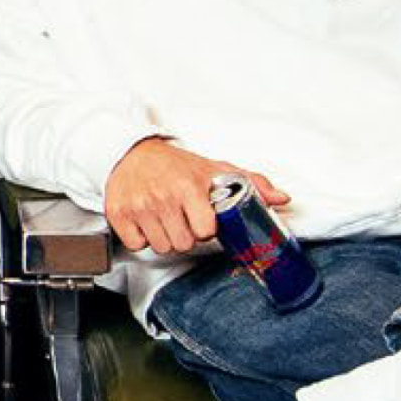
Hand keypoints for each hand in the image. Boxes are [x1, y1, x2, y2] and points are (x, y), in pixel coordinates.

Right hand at [102, 137, 290, 257]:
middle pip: (182, 243)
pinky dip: (142, 237)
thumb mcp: (215, 169)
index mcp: (189, 185)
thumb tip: (282, 199)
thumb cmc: (176, 165)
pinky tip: (146, 221)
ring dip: (165, 237)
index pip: (205, 230)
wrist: (131, 153)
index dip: (206, 228)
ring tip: (165, 218)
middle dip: (185, 234)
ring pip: (161, 247)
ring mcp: (139, 206)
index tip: (202, 218)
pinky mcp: (118, 214)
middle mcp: (163, 196)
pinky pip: (137, 245)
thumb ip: (251, 183)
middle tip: (182, 218)